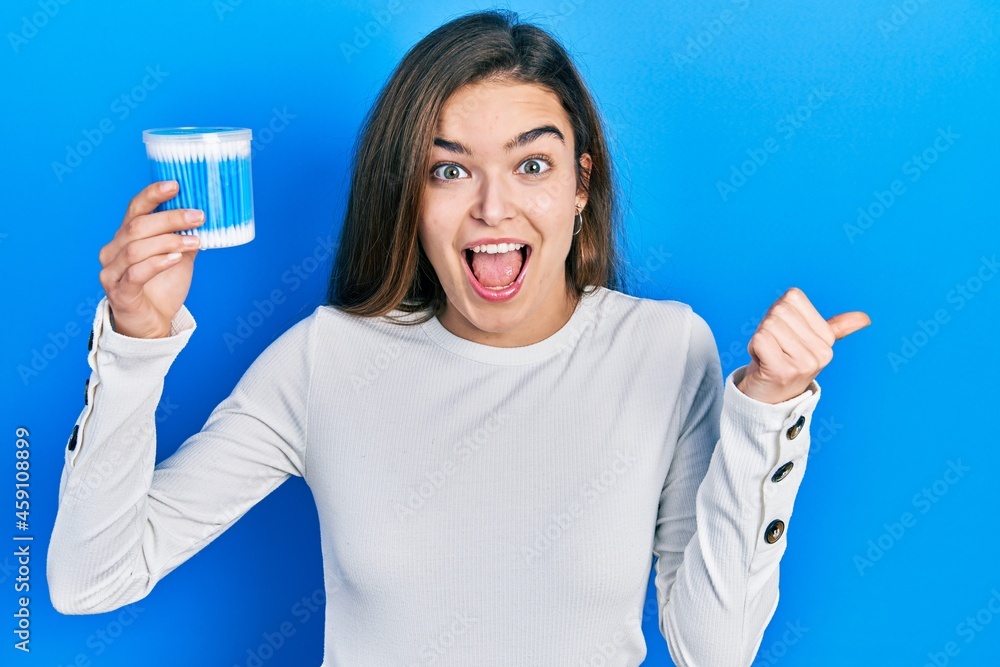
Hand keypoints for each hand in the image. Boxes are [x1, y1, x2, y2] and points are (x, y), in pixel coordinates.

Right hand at [97, 181, 203, 338]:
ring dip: (169, 241)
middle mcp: (114, 250)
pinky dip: (158, 262)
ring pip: (136, 247)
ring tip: (194, 241)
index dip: (153, 194)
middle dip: (170, 218)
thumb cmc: (161, 288)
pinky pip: (136, 273)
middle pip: (138, 225)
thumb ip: (184, 238)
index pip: (135, 208)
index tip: (176, 184)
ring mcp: (112, 271)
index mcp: (126, 236)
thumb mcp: (178, 258)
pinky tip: (177, 258)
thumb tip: (205, 217)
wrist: (151, 325)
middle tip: (198, 216)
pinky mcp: (119, 292)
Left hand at [736, 287, 870, 403]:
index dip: (780, 313)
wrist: (768, 399)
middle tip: (773, 348)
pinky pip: (759, 339)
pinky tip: (763, 363)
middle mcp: (821, 352)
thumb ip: (836, 328)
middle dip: (767, 326)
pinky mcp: (782, 371)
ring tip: (769, 356)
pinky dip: (753, 348)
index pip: (792, 298)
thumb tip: (865, 318)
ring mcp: (803, 363)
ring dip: (760, 338)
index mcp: (827, 338)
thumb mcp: (811, 343)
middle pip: (779, 311)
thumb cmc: (785, 363)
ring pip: (768, 324)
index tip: (783, 335)